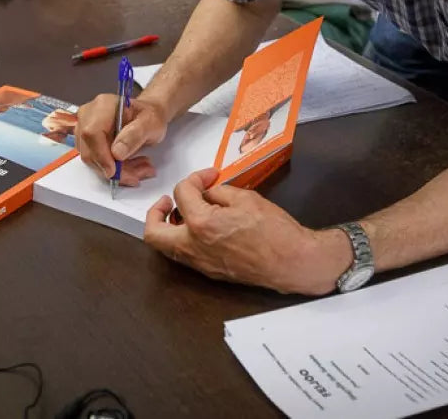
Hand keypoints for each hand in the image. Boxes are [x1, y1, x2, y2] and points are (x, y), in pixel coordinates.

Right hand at [75, 93, 165, 184]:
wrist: (148, 117)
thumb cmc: (150, 116)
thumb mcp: (151, 123)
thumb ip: (135, 135)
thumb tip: (116, 153)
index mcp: (103, 105)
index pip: (91, 132)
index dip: (100, 154)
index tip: (114, 171)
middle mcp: (88, 115)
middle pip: (89, 149)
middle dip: (112, 168)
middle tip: (136, 176)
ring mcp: (84, 129)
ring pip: (92, 159)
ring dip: (116, 171)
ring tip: (139, 170)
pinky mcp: (88, 142)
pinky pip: (96, 162)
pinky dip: (114, 170)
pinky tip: (131, 168)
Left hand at [144, 169, 352, 294]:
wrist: (293, 262)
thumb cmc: (275, 230)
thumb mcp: (246, 198)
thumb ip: (219, 192)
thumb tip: (207, 192)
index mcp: (201, 224)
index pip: (182, 193)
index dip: (194, 179)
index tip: (208, 176)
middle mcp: (194, 247)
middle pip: (154, 233)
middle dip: (156, 212)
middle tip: (169, 200)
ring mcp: (200, 263)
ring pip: (167, 247)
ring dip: (169, 227)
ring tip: (186, 212)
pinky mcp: (210, 271)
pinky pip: (184, 255)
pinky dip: (184, 239)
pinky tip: (202, 227)